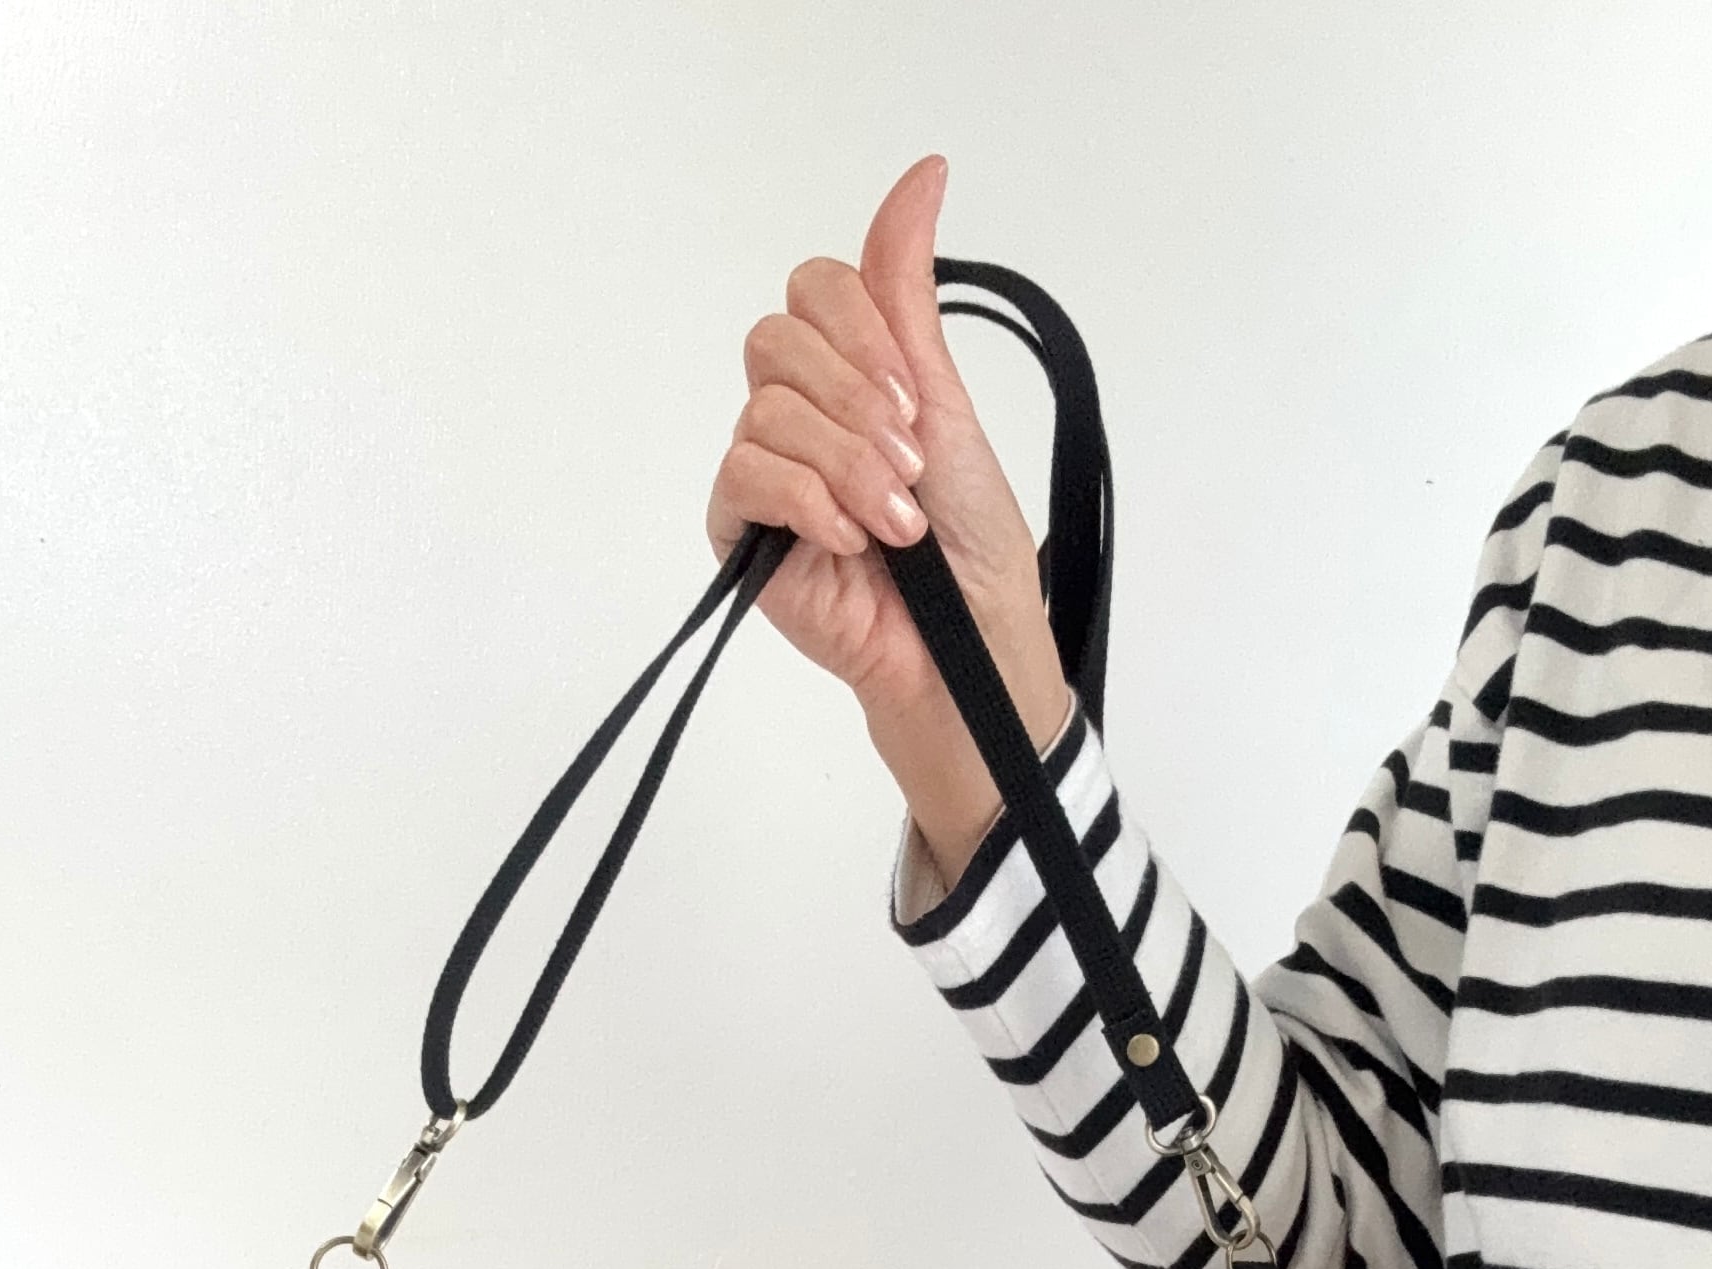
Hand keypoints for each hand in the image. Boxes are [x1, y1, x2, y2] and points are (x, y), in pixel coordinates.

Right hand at [704, 155, 1071, 870]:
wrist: (967, 651)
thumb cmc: (971, 548)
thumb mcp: (947, 406)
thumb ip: (908, 298)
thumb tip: (921, 174)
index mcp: (851, 375)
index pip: (817, 289)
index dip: (860, 331)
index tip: (911, 394)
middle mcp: (800, 414)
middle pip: (779, 339)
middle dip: (855, 399)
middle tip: (910, 465)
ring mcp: (766, 475)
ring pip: (765, 410)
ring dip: (845, 463)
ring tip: (894, 522)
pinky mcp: (740, 534)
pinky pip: (742, 476)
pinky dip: (806, 501)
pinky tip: (848, 541)